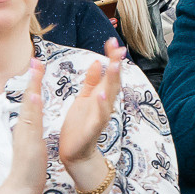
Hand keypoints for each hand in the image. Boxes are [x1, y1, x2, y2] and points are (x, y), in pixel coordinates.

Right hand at [0, 61, 48, 193]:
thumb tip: (30, 122)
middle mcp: (24, 127)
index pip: (32, 101)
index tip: (38, 66)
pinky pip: (30, 124)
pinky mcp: (27, 143)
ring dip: (32, 88)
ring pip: (29, 107)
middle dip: (33, 79)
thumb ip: (30, 132)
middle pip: (28, 99)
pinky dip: (31, 110)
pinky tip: (34, 97)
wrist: (21, 188)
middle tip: (36, 59)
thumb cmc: (28, 169)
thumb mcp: (31, 145)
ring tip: (36, 69)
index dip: (34, 84)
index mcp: (28, 127)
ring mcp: (24, 134)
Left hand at [58, 39, 125, 179]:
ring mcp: (101, 116)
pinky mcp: (93, 129)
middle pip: (113, 81)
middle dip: (116, 65)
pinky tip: (102, 95)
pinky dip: (102, 106)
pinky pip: (100, 116)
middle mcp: (104, 104)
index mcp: (100, 96)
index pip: (108, 73)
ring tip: (115, 65)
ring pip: (110, 96)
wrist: (75, 152)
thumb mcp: (84, 99)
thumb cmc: (79, 126)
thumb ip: (92, 82)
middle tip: (119, 48)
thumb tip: (97, 62)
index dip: (111, 58)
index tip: (111, 41)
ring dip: (113, 81)